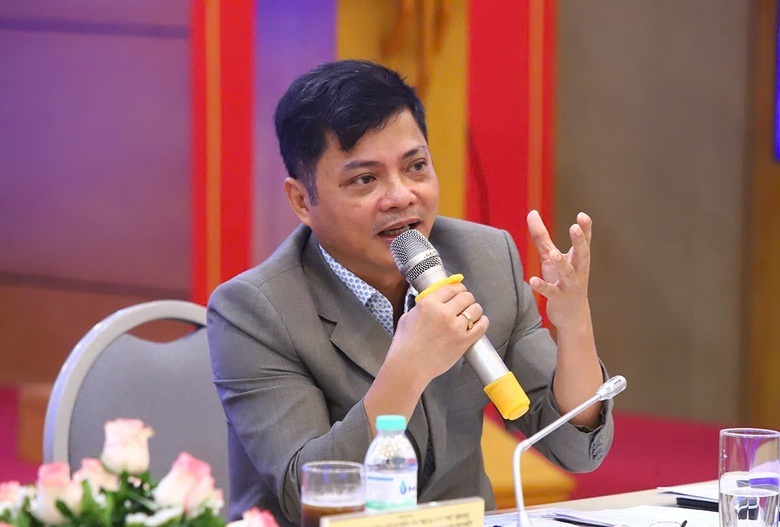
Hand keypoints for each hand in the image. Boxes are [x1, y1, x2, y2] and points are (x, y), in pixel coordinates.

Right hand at [388, 283, 488, 387]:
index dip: (457, 289)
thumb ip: (423, 306)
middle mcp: (444, 312)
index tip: (459, 291)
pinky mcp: (463, 341)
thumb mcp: (408, 316)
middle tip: (465, 303)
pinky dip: (482, 322)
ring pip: (476, 309)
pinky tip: (479, 322)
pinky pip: (481, 326)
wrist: (409, 366)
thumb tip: (433, 301)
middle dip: (467, 298)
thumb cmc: (405, 344)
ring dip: (474, 310)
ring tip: (471, 313)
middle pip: (466, 296)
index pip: (451, 288)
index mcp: (429, 304)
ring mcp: (456, 327)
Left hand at [527, 210, 591, 329]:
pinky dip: (542, 286)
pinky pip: (550, 292)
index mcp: (578, 258)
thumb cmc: (561, 280)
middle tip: (575, 228)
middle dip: (579, 241)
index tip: (582, 216)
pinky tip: (533, 280)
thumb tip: (531, 212)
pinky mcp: (559, 298)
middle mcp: (578, 270)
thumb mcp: (551, 256)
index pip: (584, 241)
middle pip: (581, 254)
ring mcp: (570, 285)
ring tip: (554, 254)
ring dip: (561, 264)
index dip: (585, 228)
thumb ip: (542, 236)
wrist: (572, 315)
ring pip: (567, 273)